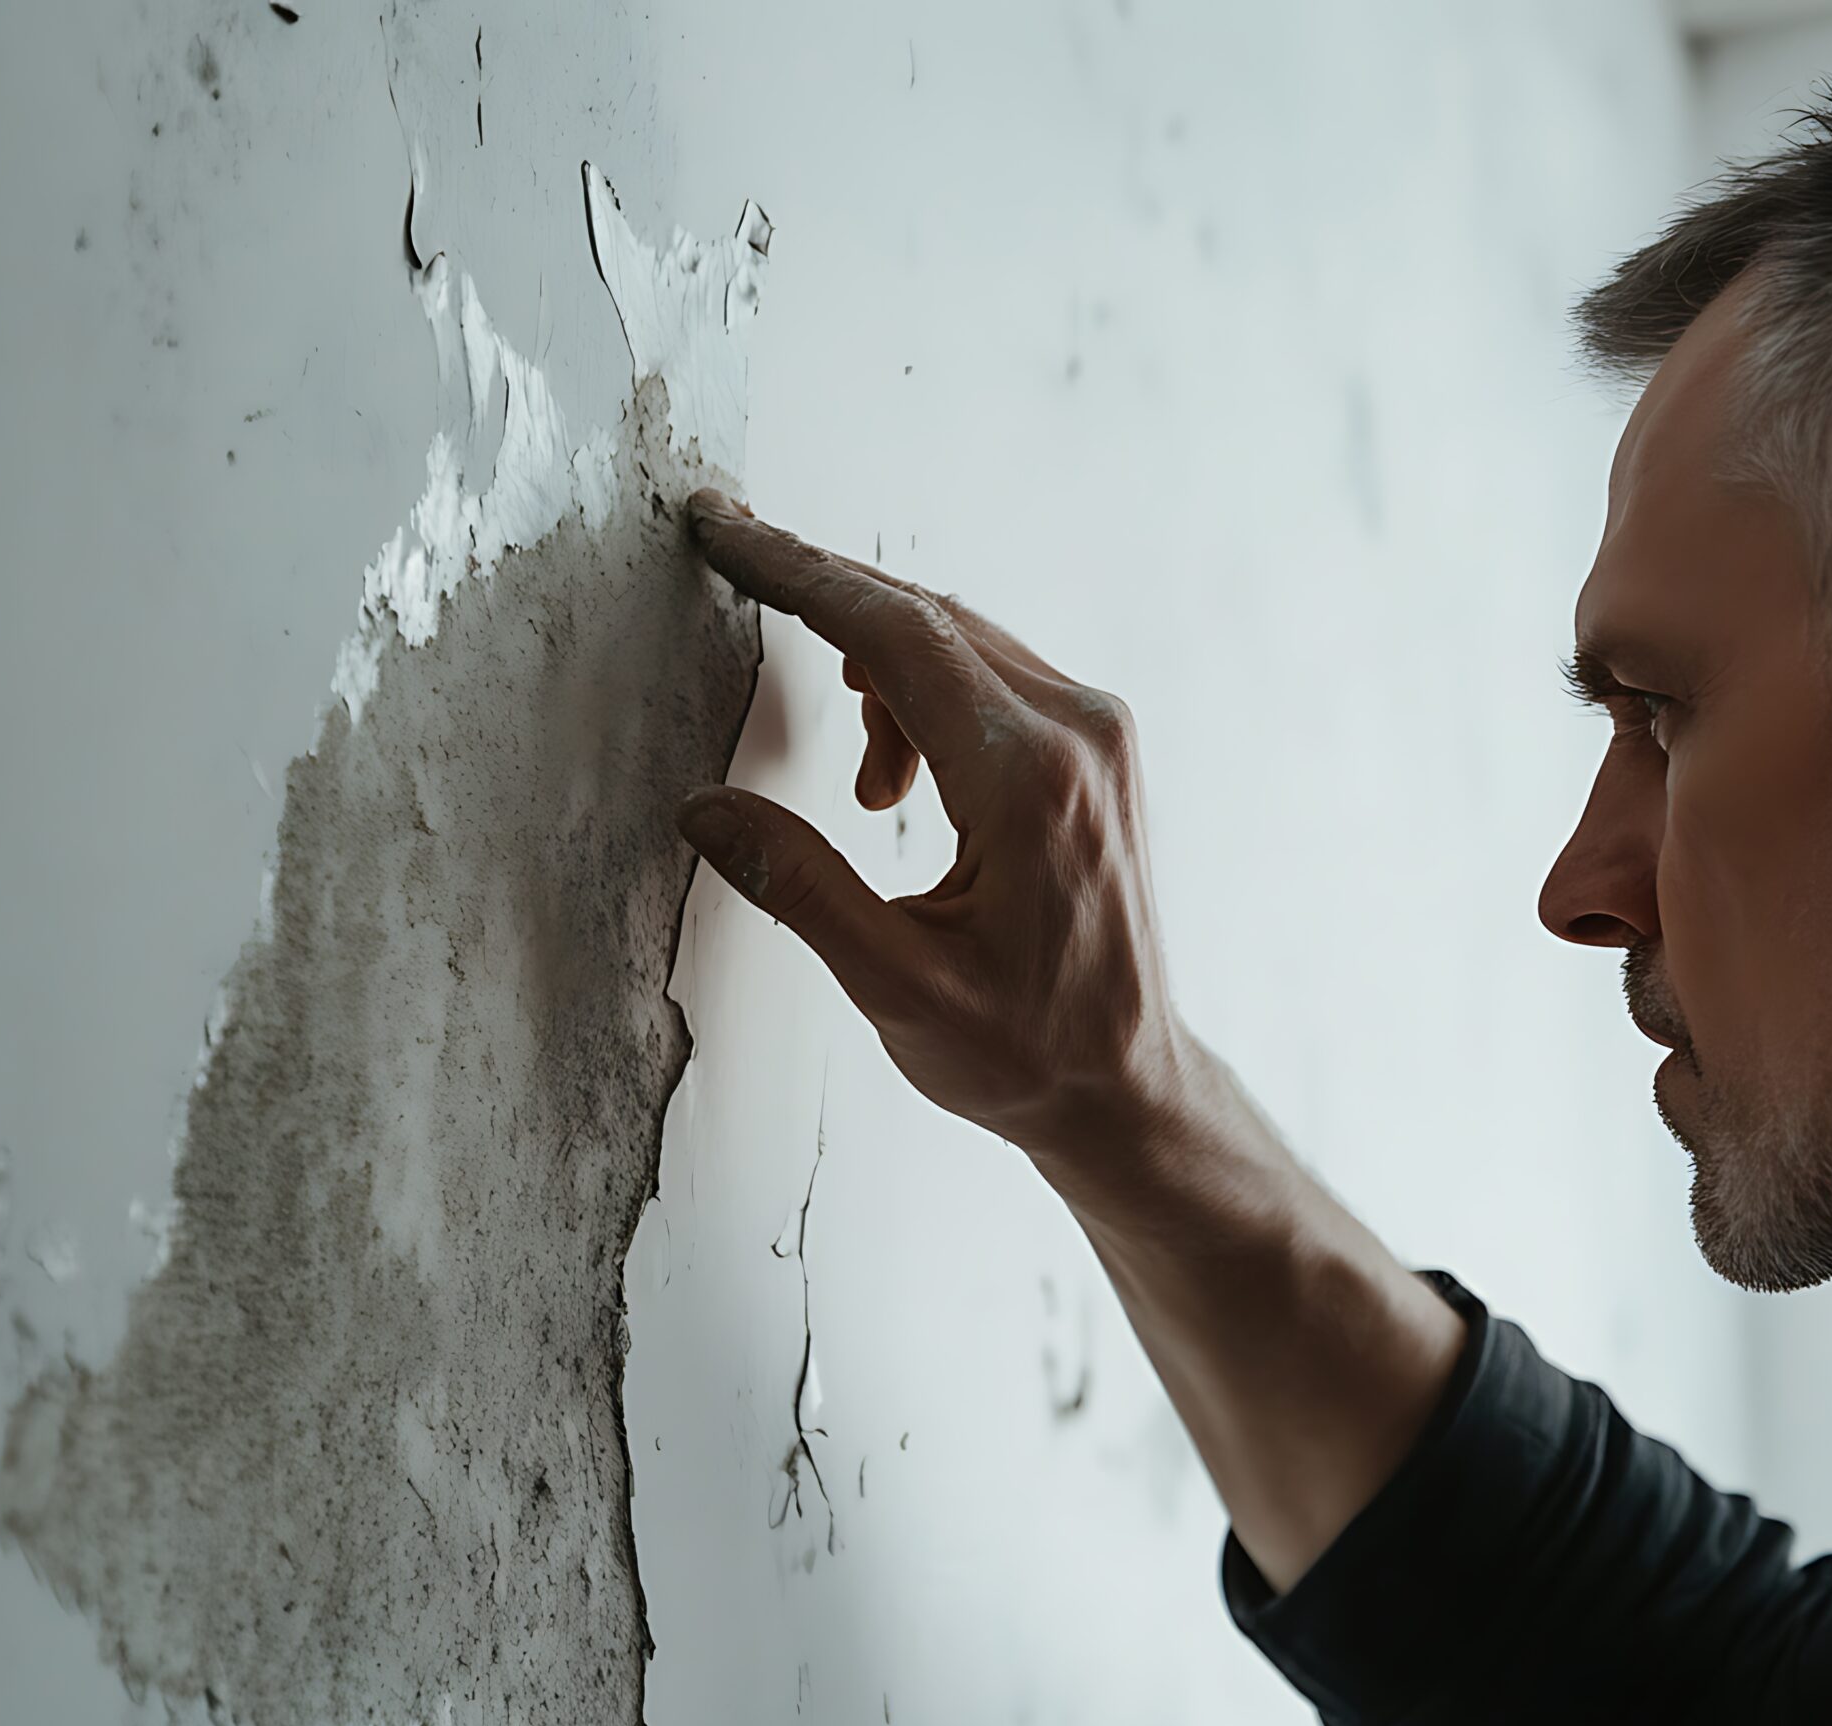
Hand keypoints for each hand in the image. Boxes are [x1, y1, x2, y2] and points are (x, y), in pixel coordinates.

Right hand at [678, 489, 1193, 1167]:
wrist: (1127, 1087)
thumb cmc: (1025, 1051)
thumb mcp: (895, 988)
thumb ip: (799, 887)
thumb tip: (704, 808)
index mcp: (1030, 780)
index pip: (898, 635)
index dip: (801, 576)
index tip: (725, 533)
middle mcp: (1079, 733)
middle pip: (929, 617)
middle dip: (825, 592)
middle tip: (731, 553)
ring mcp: (1099, 735)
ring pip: (960, 642)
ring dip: (878, 674)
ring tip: (865, 797)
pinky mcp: (1097, 750)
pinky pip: (992, 678)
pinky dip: (924, 697)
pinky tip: (899, 789)